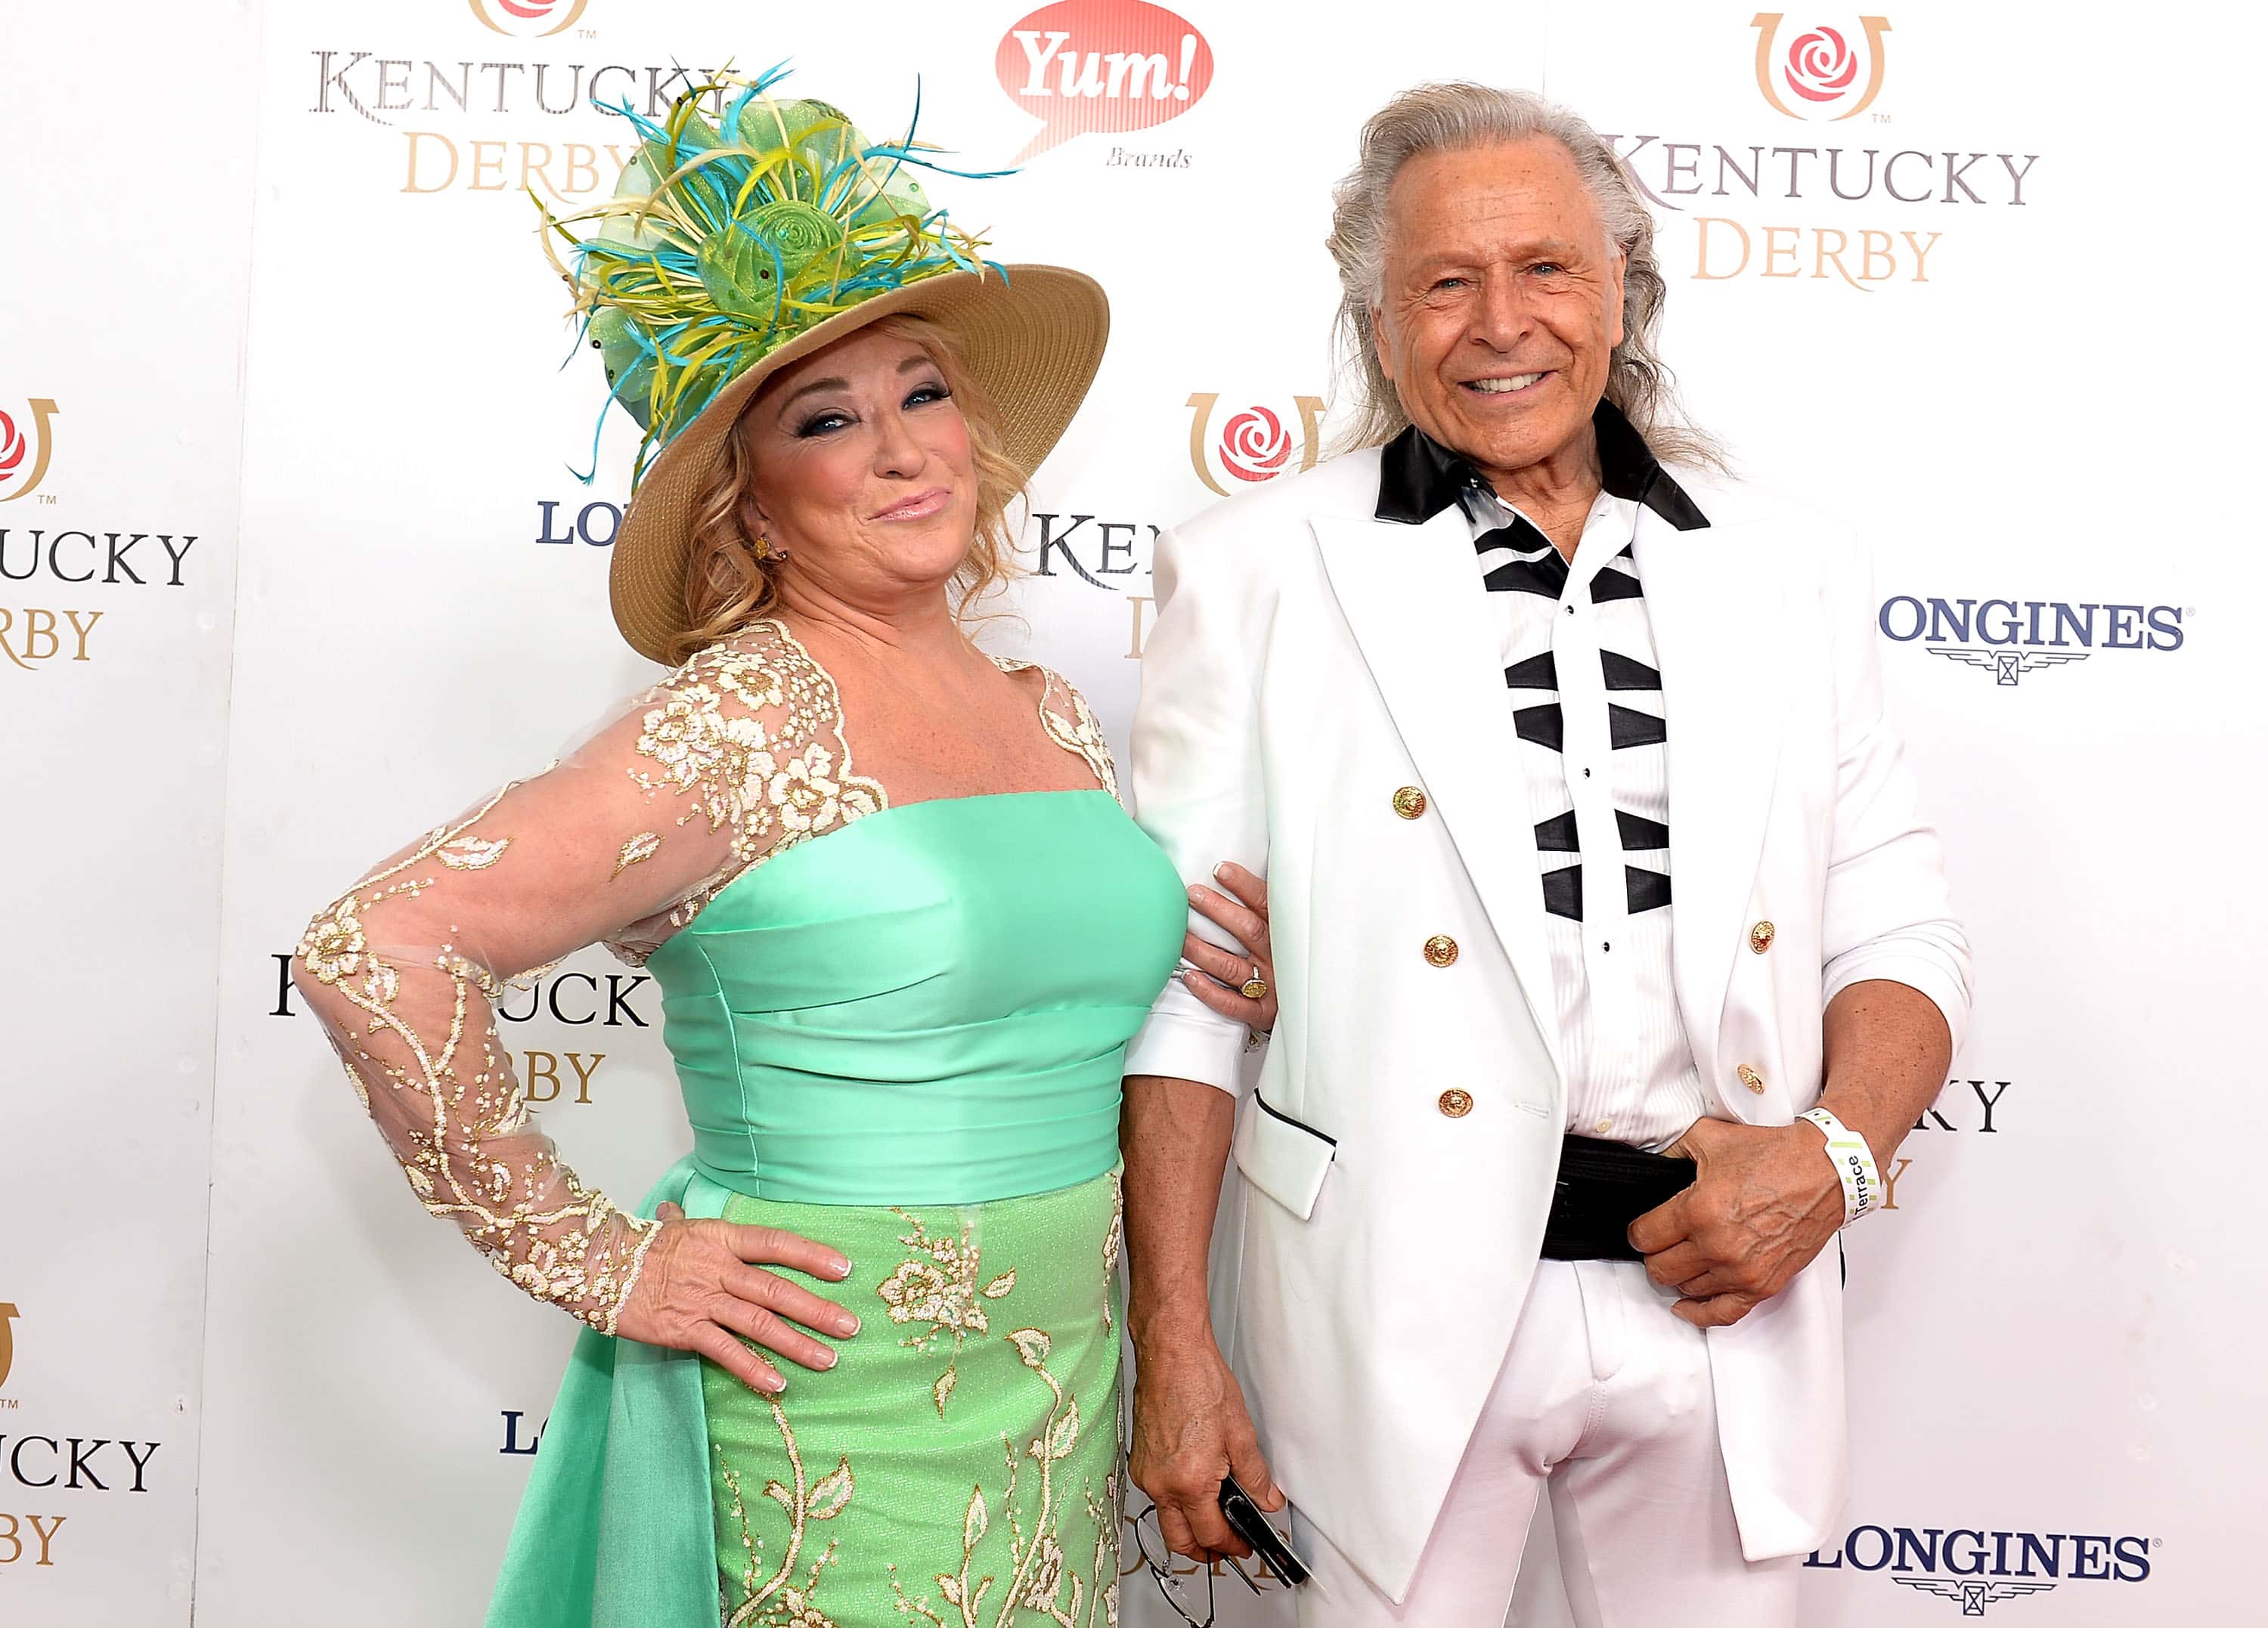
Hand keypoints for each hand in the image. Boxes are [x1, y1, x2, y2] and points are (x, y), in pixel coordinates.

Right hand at [613, 1201, 858, 1392]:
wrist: (597, 1267)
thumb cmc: (638, 1246)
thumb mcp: (670, 1225)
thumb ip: (685, 1220)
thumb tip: (676, 1206)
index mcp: (722, 1239)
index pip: (776, 1244)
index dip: (812, 1256)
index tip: (844, 1269)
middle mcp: (719, 1269)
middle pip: (777, 1290)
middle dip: (817, 1309)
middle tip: (850, 1326)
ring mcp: (704, 1301)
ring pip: (759, 1324)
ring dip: (797, 1343)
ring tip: (828, 1359)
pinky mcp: (685, 1331)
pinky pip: (725, 1352)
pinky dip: (752, 1369)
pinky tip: (777, 1383)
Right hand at [1129, 1336, 1284, 1562]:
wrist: (1171, 1353)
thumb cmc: (1199, 1382)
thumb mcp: (1241, 1433)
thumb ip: (1255, 1475)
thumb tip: (1266, 1499)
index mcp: (1189, 1482)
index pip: (1210, 1535)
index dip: (1231, 1547)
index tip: (1243, 1546)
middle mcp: (1161, 1483)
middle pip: (1179, 1539)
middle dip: (1203, 1551)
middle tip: (1226, 1548)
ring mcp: (1145, 1472)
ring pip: (1166, 1517)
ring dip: (1188, 1524)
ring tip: (1215, 1514)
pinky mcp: (1140, 1458)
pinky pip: (1158, 1493)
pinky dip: (1176, 1500)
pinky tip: (1195, 1485)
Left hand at [1180, 862, 1276, 1031]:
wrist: (1314, 1006)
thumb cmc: (1290, 961)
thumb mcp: (1289, 933)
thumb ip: (1271, 909)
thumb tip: (1235, 873)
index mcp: (1288, 934)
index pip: (1267, 904)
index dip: (1244, 885)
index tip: (1220, 869)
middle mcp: (1278, 958)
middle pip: (1248, 930)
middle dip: (1218, 910)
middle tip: (1192, 894)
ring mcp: (1271, 987)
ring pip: (1232, 966)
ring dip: (1203, 950)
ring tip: (1181, 936)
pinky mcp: (1261, 1013)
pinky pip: (1232, 1004)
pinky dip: (1209, 991)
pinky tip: (1189, 977)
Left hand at [1626, 1117, 1844, 1327]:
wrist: (1824, 1172)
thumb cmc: (1774, 1156)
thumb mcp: (1709, 1138)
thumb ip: (1671, 1152)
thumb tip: (1651, 1165)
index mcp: (1698, 1210)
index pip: (1644, 1237)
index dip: (1638, 1232)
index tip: (1642, 1230)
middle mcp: (1717, 1246)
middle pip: (1660, 1268)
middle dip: (1655, 1254)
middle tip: (1661, 1243)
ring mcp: (1740, 1270)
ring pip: (1686, 1289)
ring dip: (1679, 1275)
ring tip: (1682, 1258)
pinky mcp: (1762, 1285)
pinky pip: (1722, 1314)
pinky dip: (1699, 1314)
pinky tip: (1685, 1307)